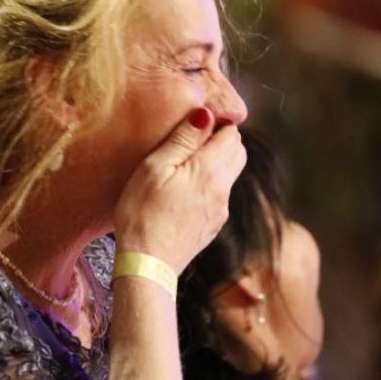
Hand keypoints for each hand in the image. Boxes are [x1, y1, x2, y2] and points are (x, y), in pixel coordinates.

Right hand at [113, 108, 245, 272]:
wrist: (147, 265)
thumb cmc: (142, 213)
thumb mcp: (154, 168)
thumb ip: (182, 139)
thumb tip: (206, 114)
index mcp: (211, 170)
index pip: (232, 134)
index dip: (215, 124)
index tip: (193, 126)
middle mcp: (223, 190)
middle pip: (238, 152)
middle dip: (222, 140)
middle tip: (191, 140)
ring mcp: (221, 211)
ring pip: (230, 175)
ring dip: (216, 162)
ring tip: (184, 165)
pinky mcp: (213, 226)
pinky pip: (220, 196)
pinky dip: (209, 185)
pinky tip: (183, 192)